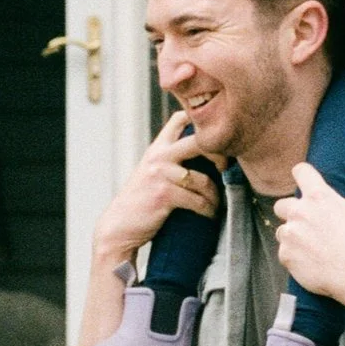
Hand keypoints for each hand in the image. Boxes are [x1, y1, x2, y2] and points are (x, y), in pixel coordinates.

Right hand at [93, 108, 220, 268]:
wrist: (119, 226)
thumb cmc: (140, 202)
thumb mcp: (152, 172)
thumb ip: (171, 160)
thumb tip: (208, 156)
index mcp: (157, 148)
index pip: (180, 119)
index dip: (202, 122)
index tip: (217, 140)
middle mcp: (159, 157)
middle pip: (199, 142)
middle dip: (219, 155)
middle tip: (225, 168)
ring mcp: (161, 175)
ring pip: (204, 180)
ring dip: (215, 196)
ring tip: (216, 204)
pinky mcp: (164, 195)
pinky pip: (198, 201)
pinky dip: (208, 210)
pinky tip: (209, 214)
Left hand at [272, 164, 344, 314]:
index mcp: (319, 196)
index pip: (300, 171)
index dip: (303, 175)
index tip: (305, 182)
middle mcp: (300, 211)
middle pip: (281, 205)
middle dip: (291, 213)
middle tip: (307, 224)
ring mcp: (290, 234)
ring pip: (282, 231)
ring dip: (292, 237)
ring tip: (311, 248)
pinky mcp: (285, 255)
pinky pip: (284, 253)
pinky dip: (294, 257)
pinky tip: (310, 263)